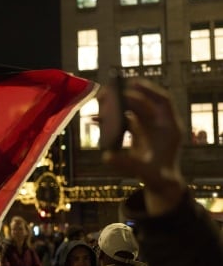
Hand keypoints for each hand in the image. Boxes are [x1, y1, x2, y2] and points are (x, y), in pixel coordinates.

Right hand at [99, 79, 185, 214]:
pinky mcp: (138, 131)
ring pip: (132, 108)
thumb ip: (128, 163)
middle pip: (143, 102)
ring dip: (116, 104)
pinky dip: (111, 118)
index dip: (149, 90)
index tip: (131, 84)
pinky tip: (96, 119)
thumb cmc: (159, 177)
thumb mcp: (145, 172)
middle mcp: (160, 123)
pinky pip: (124, 119)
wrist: (161, 182)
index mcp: (169, 128)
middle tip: (107, 93)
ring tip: (99, 102)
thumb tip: (107, 156)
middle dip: (125, 96)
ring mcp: (149, 126)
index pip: (162, 102)